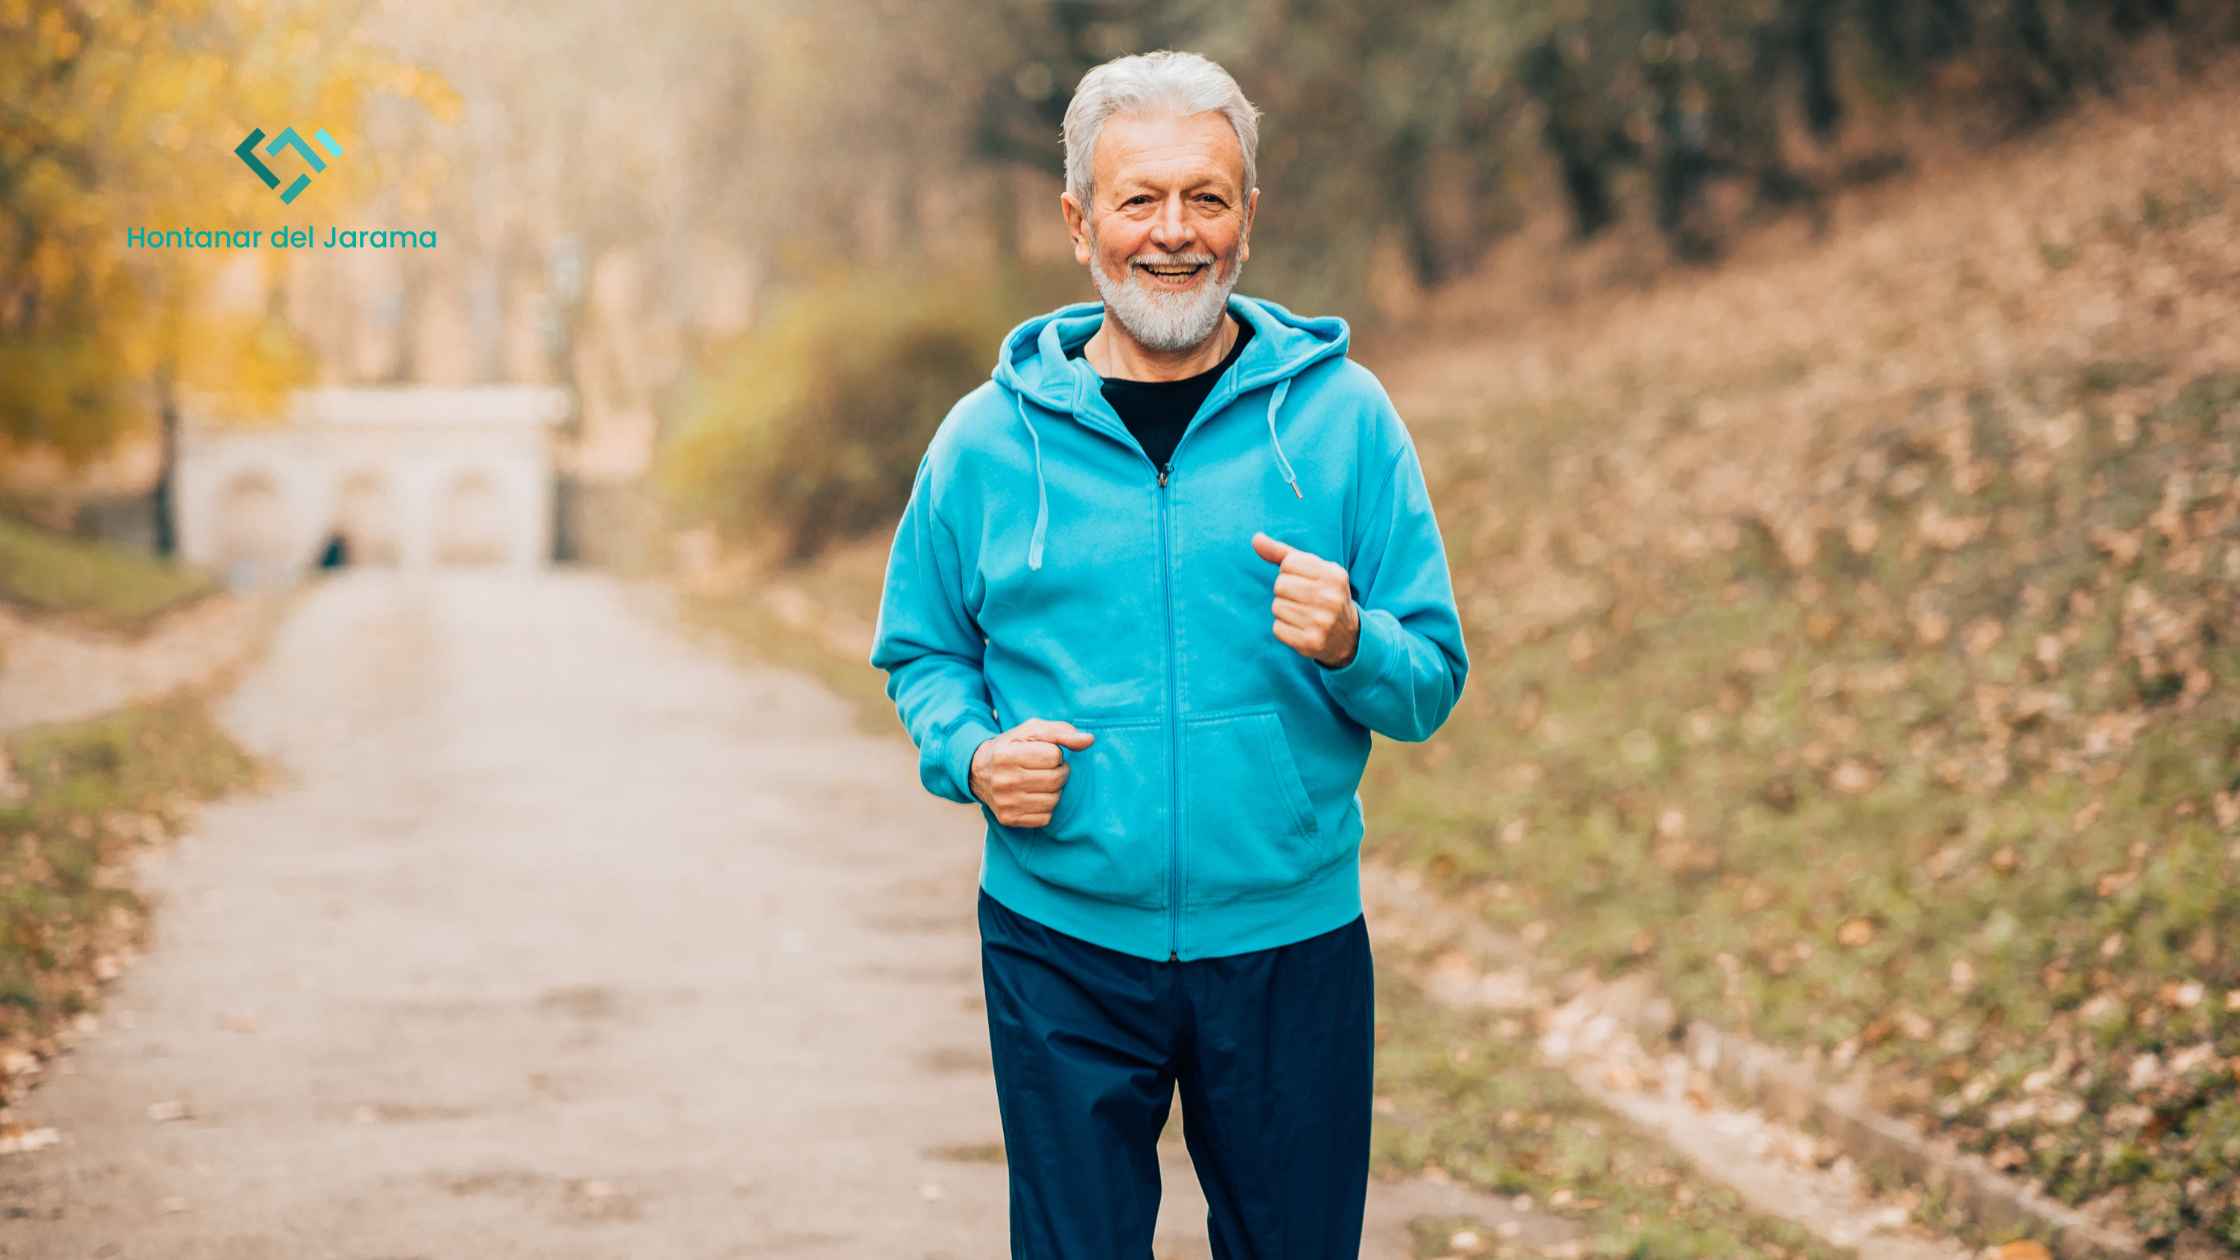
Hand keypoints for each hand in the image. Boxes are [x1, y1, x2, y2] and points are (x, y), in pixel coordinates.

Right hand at [969, 718, 1094, 827]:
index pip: (1054, 756)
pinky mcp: (1008, 819)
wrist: (978, 771)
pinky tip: (1035, 796)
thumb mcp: (1031, 731)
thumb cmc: (1011, 747)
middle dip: (1060, 772)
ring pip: (1053, 800)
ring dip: (1055, 790)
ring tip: (1043, 782)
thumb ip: (1061, 732)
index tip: (1044, 753)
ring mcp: (1005, 802)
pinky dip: (1046, 807)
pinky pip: (1045, 817)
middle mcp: (1003, 780)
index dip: (1055, 753)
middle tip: (1050, 768)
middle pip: (1055, 779)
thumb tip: (1089, 740)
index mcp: (1006, 755)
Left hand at [1251, 531, 1358, 667]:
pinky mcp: (1311, 642)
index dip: (1289, 572)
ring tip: (1302, 614)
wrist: (1348, 636)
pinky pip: (1277, 628)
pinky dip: (1284, 629)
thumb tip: (1255, 538)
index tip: (1304, 581)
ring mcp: (1322, 621)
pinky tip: (1300, 628)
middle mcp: (1330, 597)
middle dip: (1285, 592)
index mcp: (1333, 574)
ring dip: (1283, 611)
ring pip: (1277, 607)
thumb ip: (1283, 553)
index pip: (1288, 563)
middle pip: (1280, 585)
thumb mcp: (1313, 569)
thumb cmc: (1324, 594)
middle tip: (1302, 600)